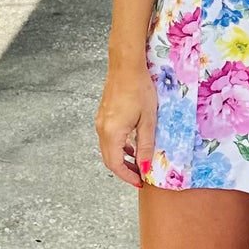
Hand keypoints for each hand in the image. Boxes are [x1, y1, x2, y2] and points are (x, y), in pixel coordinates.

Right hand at [96, 59, 157, 185]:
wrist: (126, 66)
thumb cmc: (140, 89)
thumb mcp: (148, 120)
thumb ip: (145, 145)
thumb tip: (144, 166)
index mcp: (112, 133)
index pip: (116, 164)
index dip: (127, 176)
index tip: (140, 182)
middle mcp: (102, 129)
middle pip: (109, 159)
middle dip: (124, 170)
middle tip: (140, 176)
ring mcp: (100, 122)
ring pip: (108, 149)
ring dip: (122, 159)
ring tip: (138, 162)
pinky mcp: (103, 116)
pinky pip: (108, 138)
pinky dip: (119, 147)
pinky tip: (132, 145)